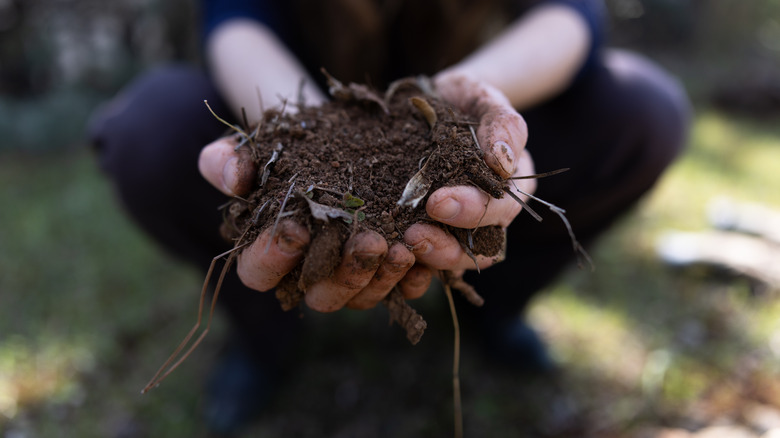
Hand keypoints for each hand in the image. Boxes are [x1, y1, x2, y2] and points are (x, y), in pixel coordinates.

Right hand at [198, 136, 430, 311]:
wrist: (339, 139)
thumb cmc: (288, 149)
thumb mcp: (257, 147)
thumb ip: (228, 160)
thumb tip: (233, 179)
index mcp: (270, 254)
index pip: (259, 273)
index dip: (272, 257)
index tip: (295, 228)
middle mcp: (311, 275)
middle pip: (319, 296)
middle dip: (343, 274)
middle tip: (367, 242)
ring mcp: (352, 277)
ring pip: (362, 298)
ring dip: (382, 277)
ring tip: (402, 247)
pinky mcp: (388, 271)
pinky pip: (403, 289)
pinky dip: (414, 277)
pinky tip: (425, 255)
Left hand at [403, 72, 535, 273]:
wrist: (432, 103)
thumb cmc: (464, 100)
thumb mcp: (484, 97)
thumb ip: (502, 124)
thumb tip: (504, 163)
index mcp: (512, 184)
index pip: (501, 208)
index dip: (473, 211)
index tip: (437, 202)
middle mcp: (491, 212)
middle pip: (482, 246)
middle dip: (448, 245)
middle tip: (414, 236)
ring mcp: (461, 225)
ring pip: (456, 258)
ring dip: (430, 258)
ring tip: (401, 246)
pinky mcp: (432, 229)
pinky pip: (428, 254)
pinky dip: (412, 259)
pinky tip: (389, 251)